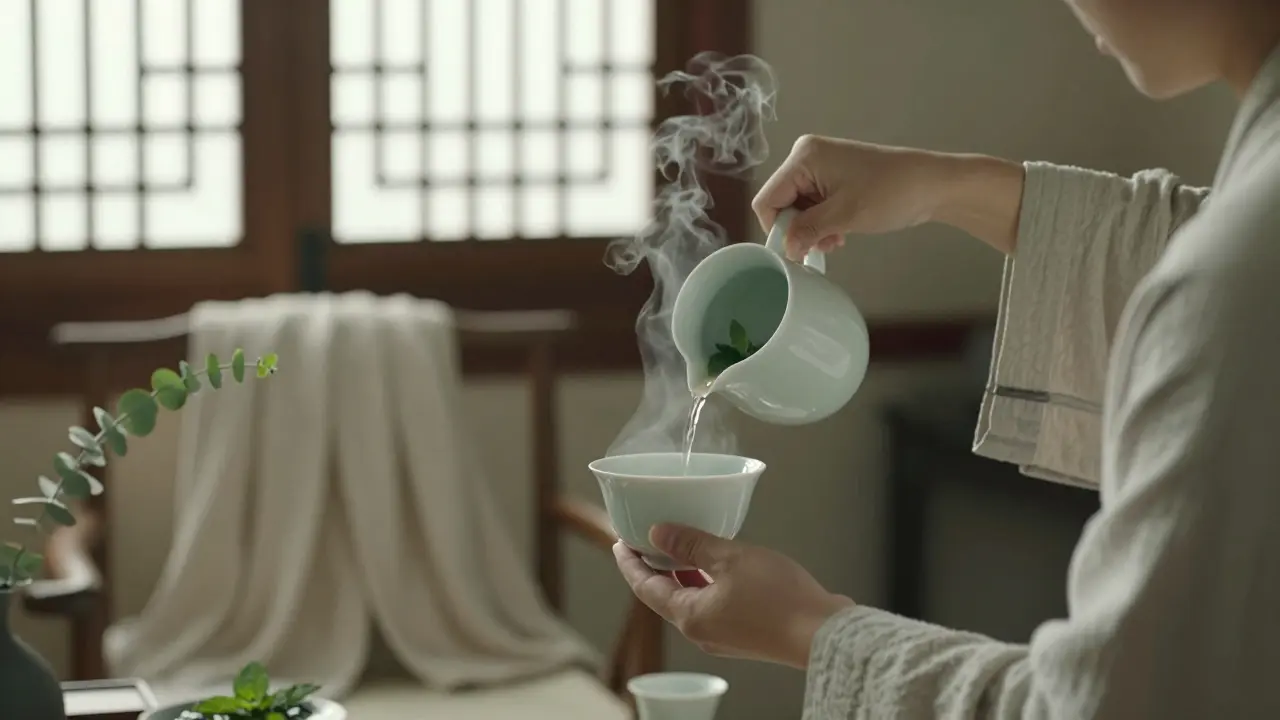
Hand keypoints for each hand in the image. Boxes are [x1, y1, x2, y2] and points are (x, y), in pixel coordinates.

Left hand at [614, 524, 854, 668]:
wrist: (823, 633)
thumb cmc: (778, 598)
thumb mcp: (729, 559)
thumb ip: (692, 544)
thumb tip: (658, 533)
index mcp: (689, 616)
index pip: (645, 588)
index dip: (630, 563)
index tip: (620, 542)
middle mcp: (701, 631)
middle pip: (665, 596)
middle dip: (655, 567)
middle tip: (648, 539)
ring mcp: (723, 635)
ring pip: (690, 600)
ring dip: (682, 574)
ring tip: (680, 546)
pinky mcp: (744, 633)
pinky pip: (713, 604)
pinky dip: (705, 583)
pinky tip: (718, 565)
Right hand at [753, 135, 1024, 257]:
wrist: (934, 185)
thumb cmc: (892, 192)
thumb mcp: (844, 216)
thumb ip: (807, 231)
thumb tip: (786, 250)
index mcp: (803, 157)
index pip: (767, 200)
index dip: (777, 229)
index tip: (797, 250)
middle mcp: (806, 156)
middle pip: (781, 203)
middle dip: (798, 229)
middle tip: (823, 246)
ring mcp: (820, 165)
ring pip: (797, 207)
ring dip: (812, 229)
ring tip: (836, 240)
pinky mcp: (833, 176)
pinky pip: (813, 204)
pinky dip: (822, 222)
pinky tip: (839, 233)